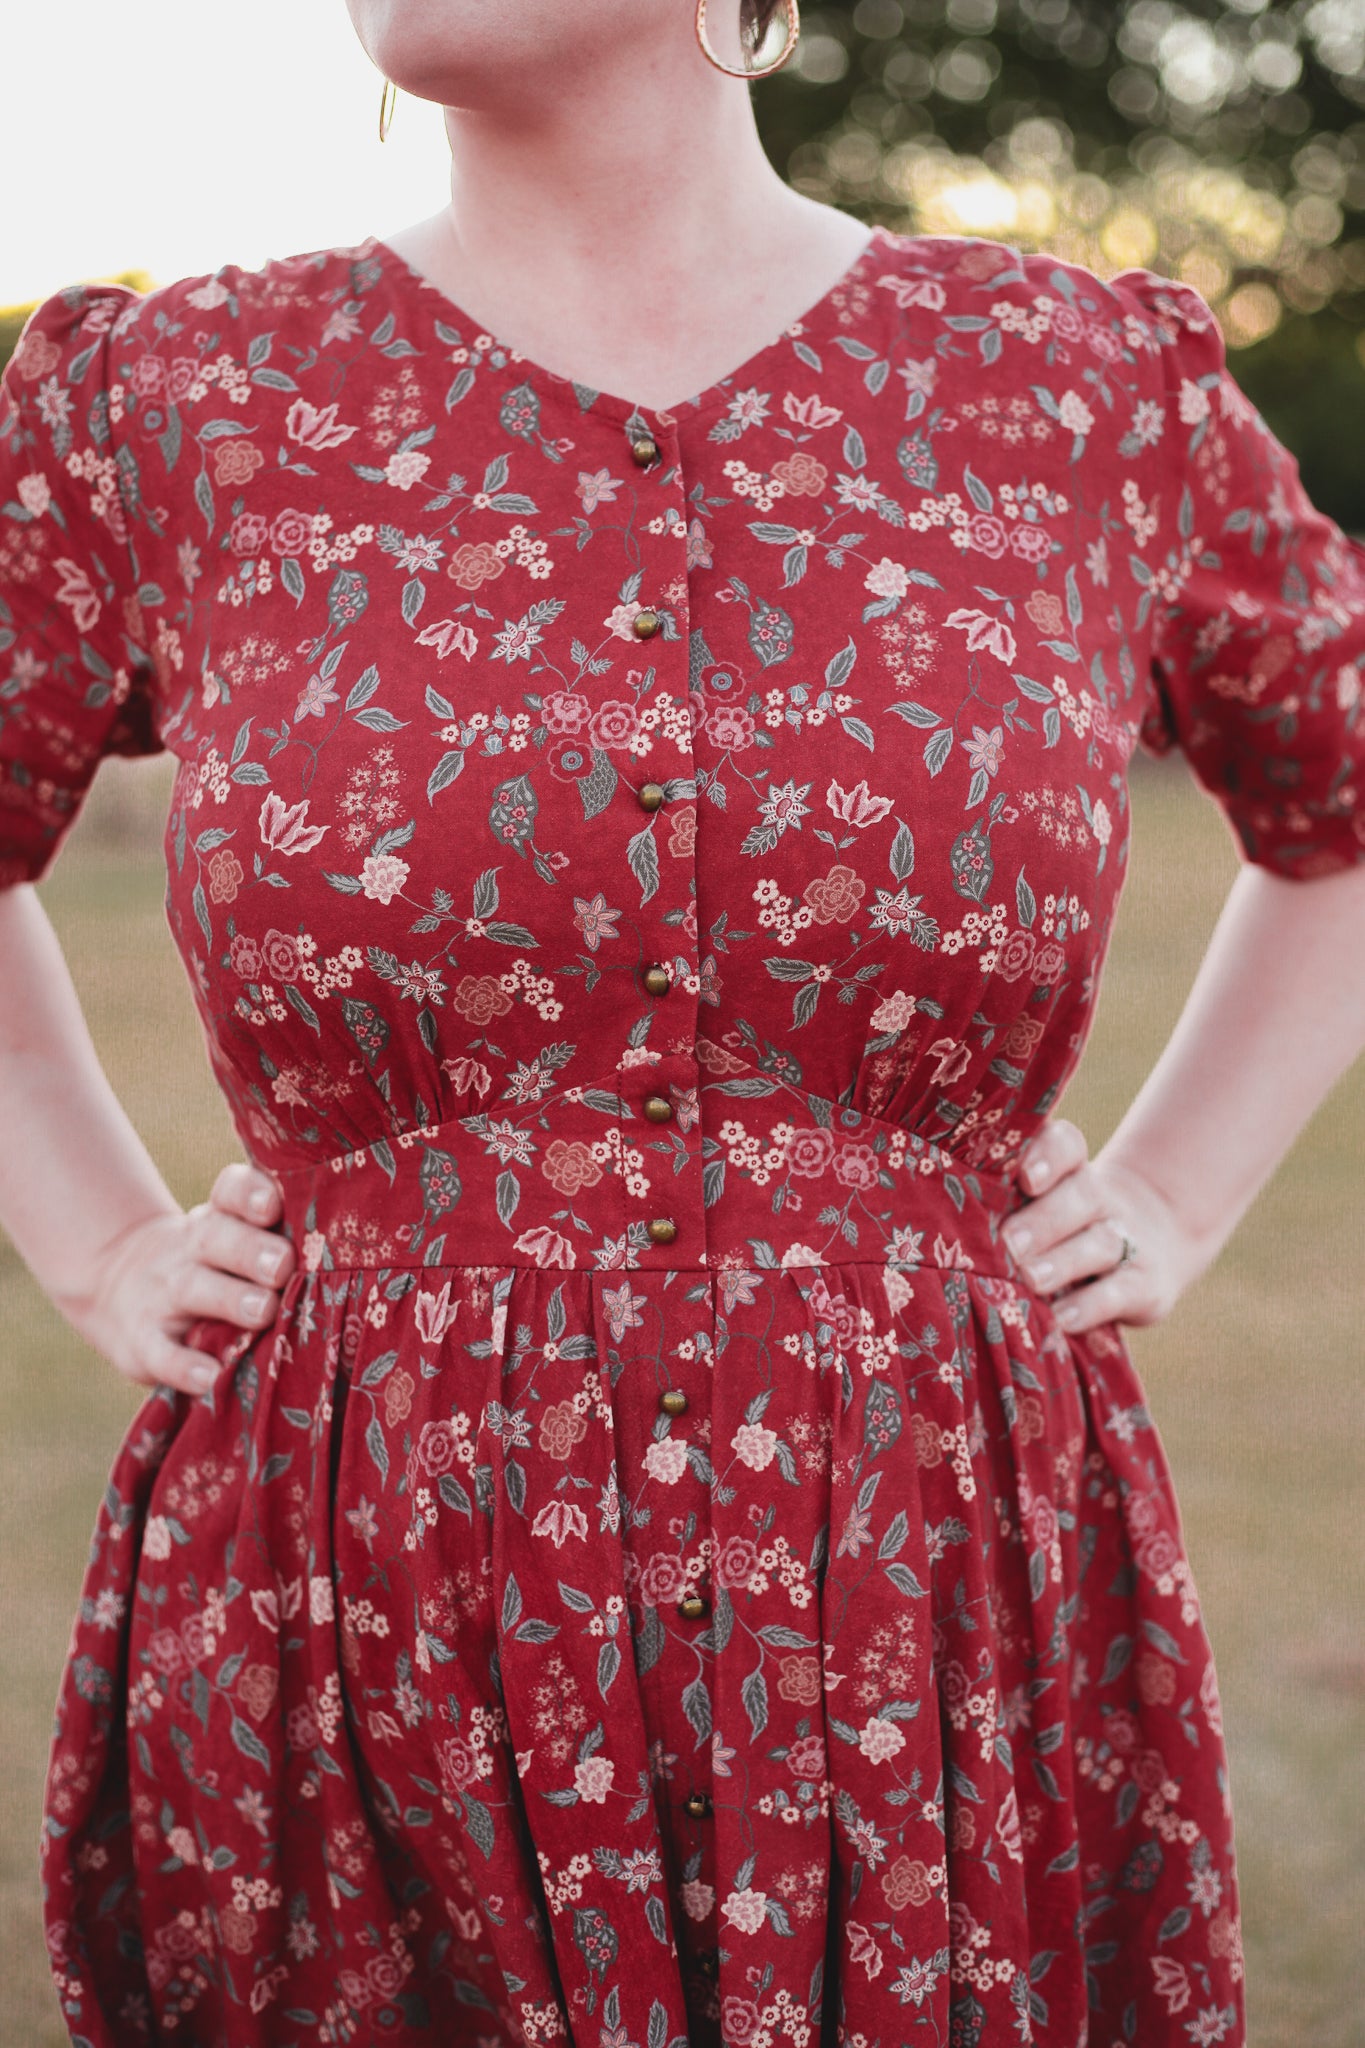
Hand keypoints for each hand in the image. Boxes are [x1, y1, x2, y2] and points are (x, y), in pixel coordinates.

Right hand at [79, 1162, 295, 1397]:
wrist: (116, 1284)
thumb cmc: (212, 1265)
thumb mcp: (231, 1240)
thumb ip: (278, 1241)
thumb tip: (350, 1256)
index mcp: (219, 1219)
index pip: (230, 1193)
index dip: (249, 1194)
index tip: (273, 1206)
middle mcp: (189, 1250)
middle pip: (216, 1237)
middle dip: (252, 1250)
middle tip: (284, 1266)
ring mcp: (162, 1294)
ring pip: (192, 1288)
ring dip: (229, 1299)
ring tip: (264, 1312)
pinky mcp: (142, 1341)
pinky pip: (161, 1352)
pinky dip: (183, 1366)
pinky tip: (210, 1377)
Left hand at [1003, 1118, 1202, 1335]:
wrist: (1150, 1243)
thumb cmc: (1053, 1225)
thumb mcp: (1030, 1206)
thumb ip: (991, 1204)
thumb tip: (927, 1221)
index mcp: (1067, 1169)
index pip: (1066, 1144)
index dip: (1047, 1154)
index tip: (1023, 1177)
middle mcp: (1099, 1198)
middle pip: (1081, 1193)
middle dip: (1044, 1219)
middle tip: (1008, 1241)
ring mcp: (1127, 1240)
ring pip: (1100, 1242)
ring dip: (1063, 1260)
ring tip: (1030, 1278)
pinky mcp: (1145, 1285)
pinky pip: (1120, 1292)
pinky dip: (1091, 1305)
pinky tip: (1061, 1317)